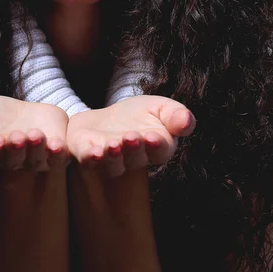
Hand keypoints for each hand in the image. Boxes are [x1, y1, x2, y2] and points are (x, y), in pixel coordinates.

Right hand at [0, 95, 69, 170]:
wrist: (19, 113)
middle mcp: (8, 160)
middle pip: (11, 159)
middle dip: (14, 149)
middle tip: (16, 137)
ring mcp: (32, 159)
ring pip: (35, 160)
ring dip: (35, 149)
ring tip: (35, 135)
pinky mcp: (54, 153)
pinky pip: (57, 159)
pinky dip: (57, 154)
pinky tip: (56, 144)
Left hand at [66, 95, 194, 176]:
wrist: (108, 116)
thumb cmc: (139, 115)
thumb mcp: (160, 107)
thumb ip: (175, 114)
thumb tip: (187, 121)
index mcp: (155, 148)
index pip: (160, 151)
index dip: (156, 145)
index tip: (153, 136)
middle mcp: (132, 159)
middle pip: (135, 158)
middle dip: (133, 148)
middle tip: (130, 137)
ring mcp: (108, 159)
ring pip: (112, 164)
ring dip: (113, 156)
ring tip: (113, 145)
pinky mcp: (85, 153)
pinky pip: (88, 160)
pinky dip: (90, 158)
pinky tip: (93, 152)